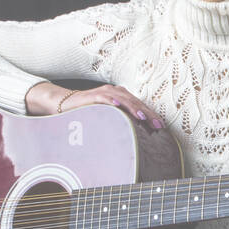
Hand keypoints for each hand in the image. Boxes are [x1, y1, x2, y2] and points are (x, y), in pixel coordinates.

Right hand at [26, 82, 162, 129]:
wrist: (66, 104)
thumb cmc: (89, 113)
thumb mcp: (109, 118)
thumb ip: (121, 122)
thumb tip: (137, 136)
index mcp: (122, 96)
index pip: (140, 106)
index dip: (151, 115)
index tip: (161, 127)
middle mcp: (116, 92)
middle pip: (136, 102)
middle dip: (148, 114)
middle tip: (158, 126)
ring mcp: (105, 92)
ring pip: (123, 99)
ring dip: (134, 108)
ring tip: (143, 117)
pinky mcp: (93, 95)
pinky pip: (105, 97)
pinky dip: (112, 101)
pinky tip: (119, 105)